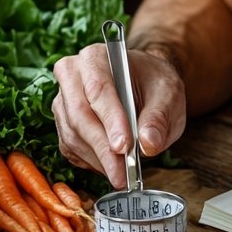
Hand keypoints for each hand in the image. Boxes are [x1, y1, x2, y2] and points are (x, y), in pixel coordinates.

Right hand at [52, 44, 186, 187]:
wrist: (144, 84)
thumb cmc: (154, 84)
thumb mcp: (169, 95)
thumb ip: (160, 118)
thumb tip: (148, 144)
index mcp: (96, 57)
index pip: (98, 89)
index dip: (110, 120)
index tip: (124, 146)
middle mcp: (72, 75)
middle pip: (80, 115)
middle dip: (103, 148)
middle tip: (123, 173)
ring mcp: (63, 101)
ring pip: (73, 135)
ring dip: (98, 159)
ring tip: (122, 175)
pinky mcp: (63, 124)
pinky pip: (70, 148)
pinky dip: (91, 162)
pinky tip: (111, 167)